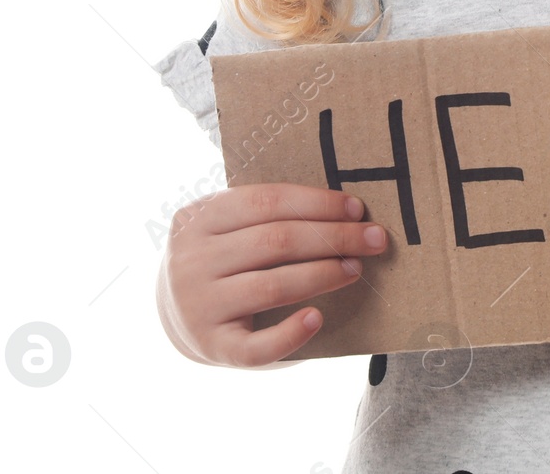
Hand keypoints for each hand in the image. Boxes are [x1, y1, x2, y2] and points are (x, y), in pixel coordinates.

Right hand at [158, 183, 390, 367]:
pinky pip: (256, 347)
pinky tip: (318, 318)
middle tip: (373, 239)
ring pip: (272, 287)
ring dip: (323, 275)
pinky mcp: (211, 348)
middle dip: (333, 237)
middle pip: (276, 241)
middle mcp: (192, 261)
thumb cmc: (223, 259)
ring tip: (355, 269)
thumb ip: (268, 213)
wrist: (175, 314)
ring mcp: (197, 307)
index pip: (268, 201)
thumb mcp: (227, 225)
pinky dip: (290, 334)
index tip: (357, 209)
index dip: (318, 203)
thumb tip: (345, 210)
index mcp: (200, 217)